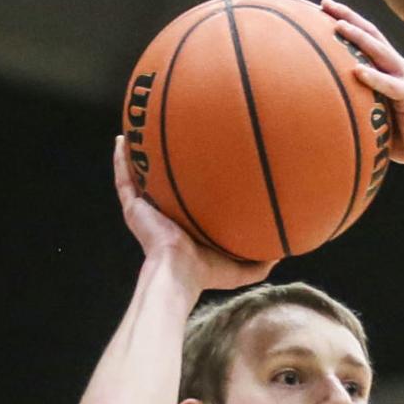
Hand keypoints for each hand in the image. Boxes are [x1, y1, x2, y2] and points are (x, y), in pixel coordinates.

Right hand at [113, 137, 275, 291]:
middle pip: (164, 183)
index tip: (205, 162)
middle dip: (167, 164)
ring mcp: (147, 210)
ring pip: (139, 177)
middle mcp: (165, 215)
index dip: (196, 183)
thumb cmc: (207, 273)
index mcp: (187, 226)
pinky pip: (124, 179)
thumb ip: (261, 261)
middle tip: (174, 139)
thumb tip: (283, 253)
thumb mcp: (242, 268)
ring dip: (138, 156)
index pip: (190, 200)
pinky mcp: (134, 208)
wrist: (179, 271)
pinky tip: (121, 140)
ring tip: (139, 131)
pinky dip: (120, 160)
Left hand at [321, 0, 403, 166]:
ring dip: (360, 38)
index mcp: (394, 70)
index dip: (350, 21)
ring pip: (381, 53)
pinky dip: (374, 77)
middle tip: (325, 4)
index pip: (370, 39)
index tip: (325, 9)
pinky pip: (391, 85)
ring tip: (339, 26)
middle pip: (373, 35)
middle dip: (349, 17)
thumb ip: (363, 105)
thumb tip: (333, 109)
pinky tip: (357, 70)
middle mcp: (401, 68)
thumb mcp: (381, 116)